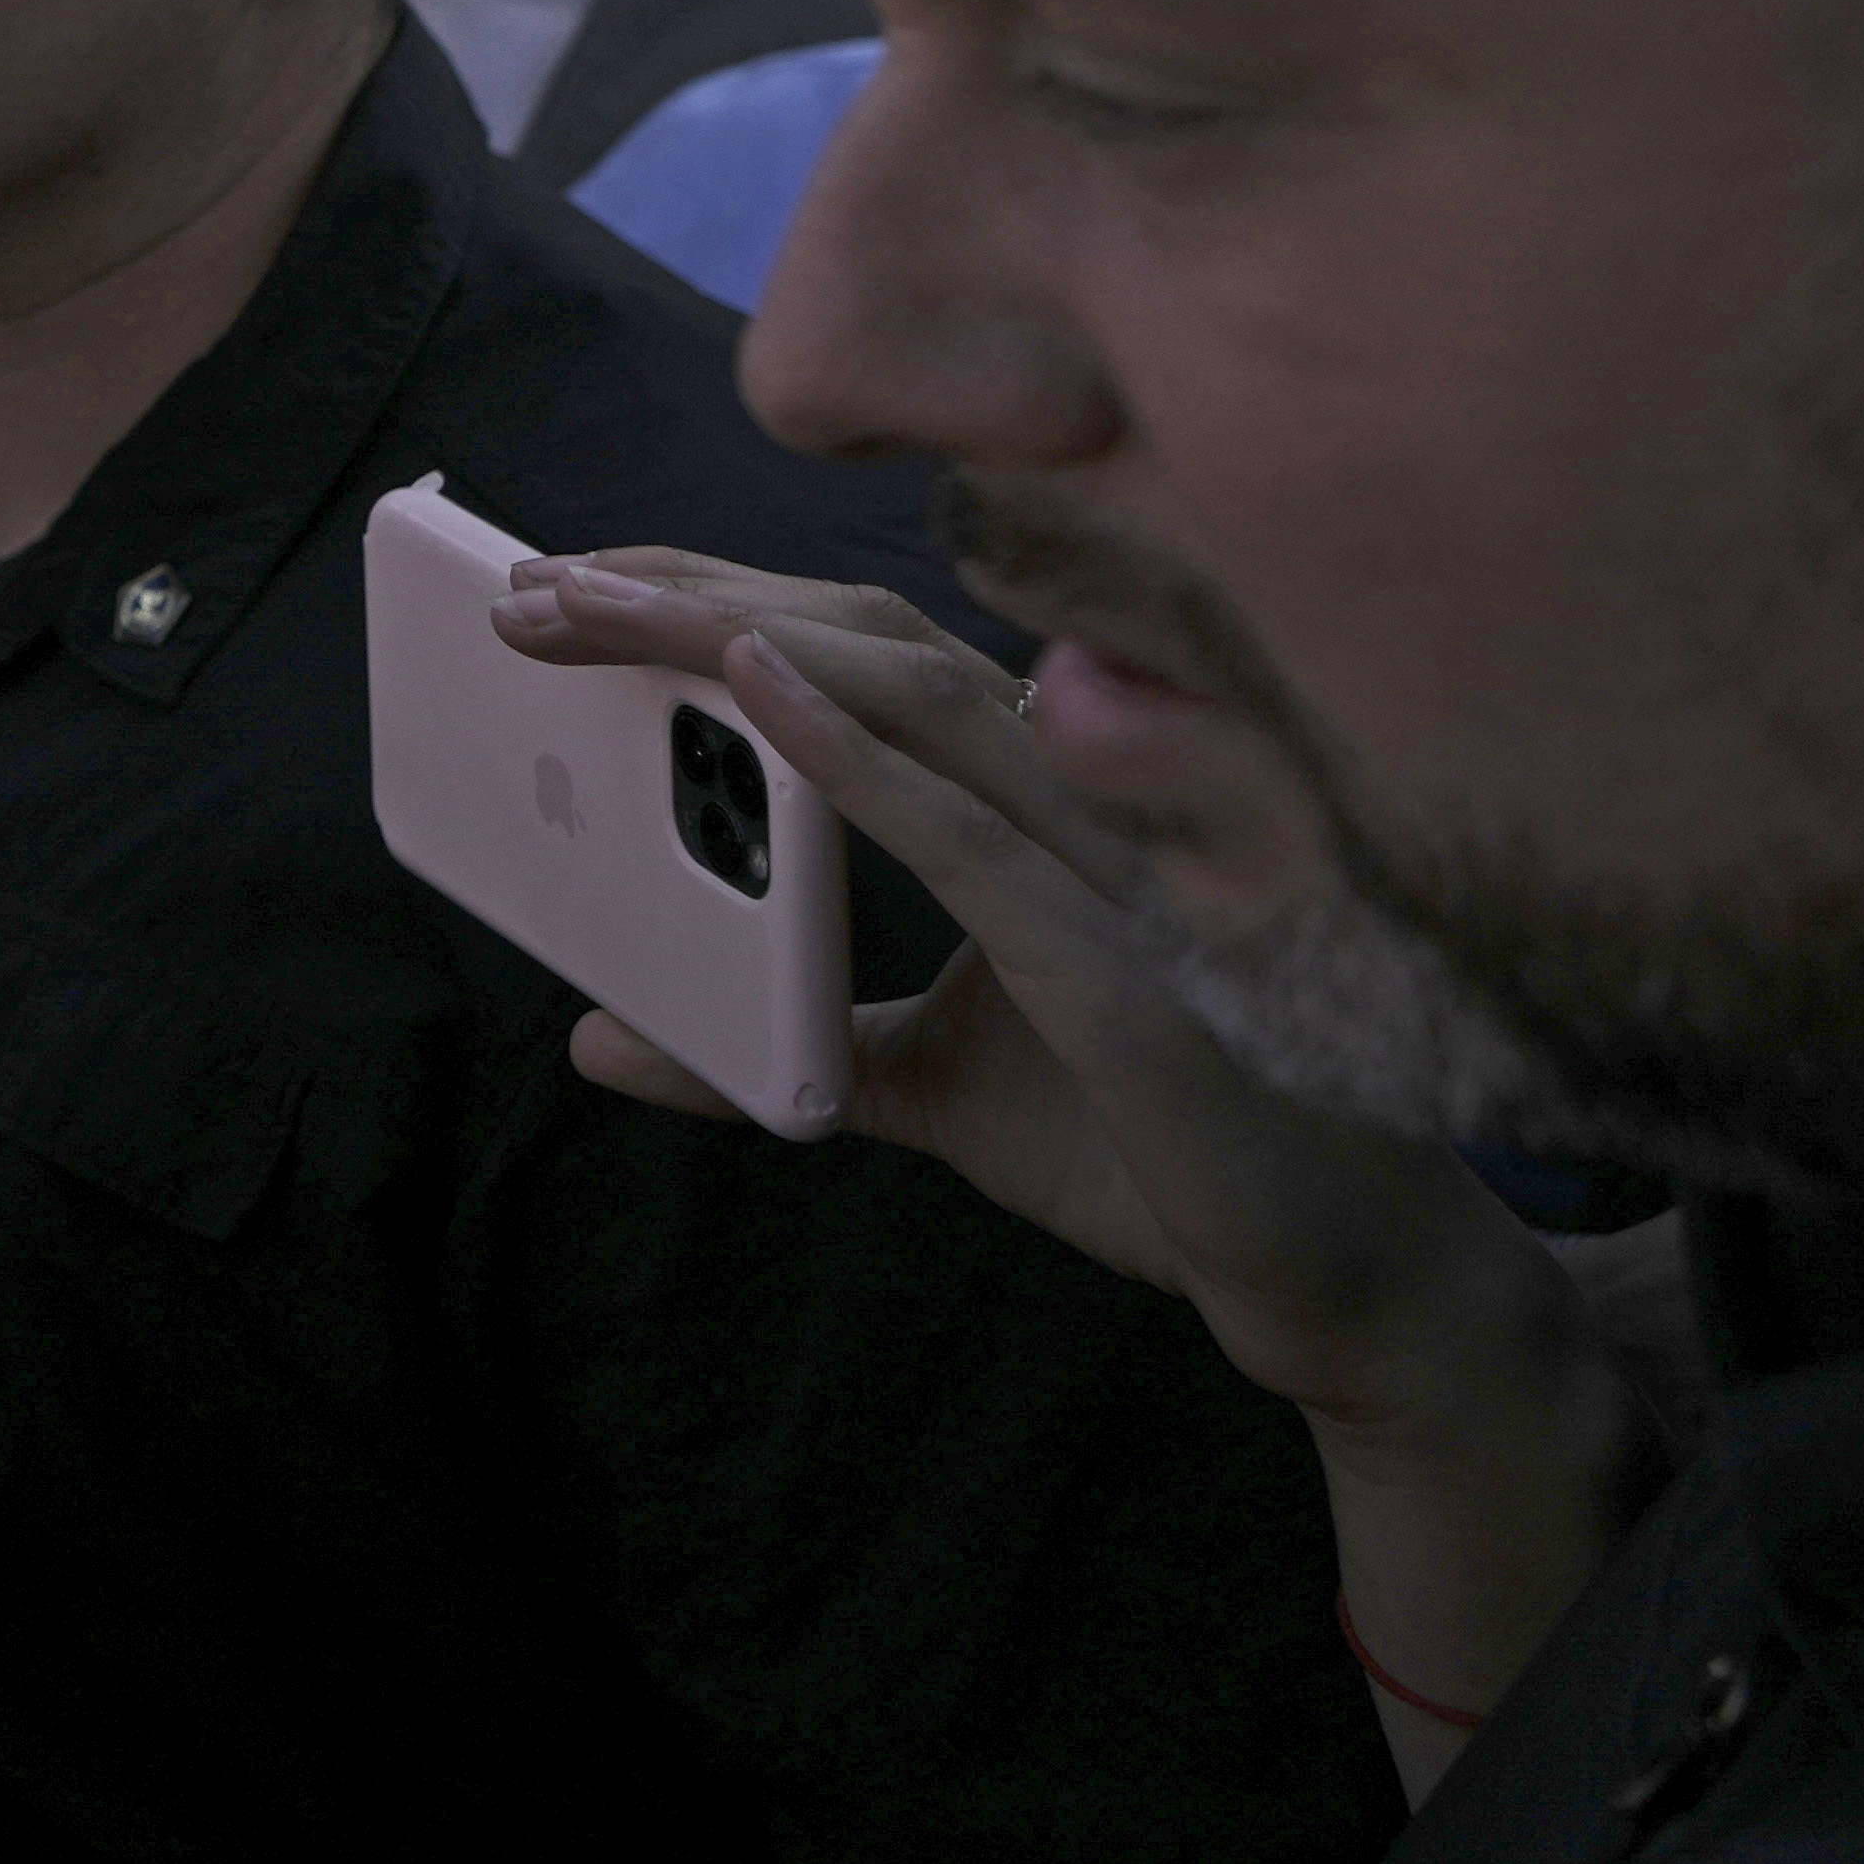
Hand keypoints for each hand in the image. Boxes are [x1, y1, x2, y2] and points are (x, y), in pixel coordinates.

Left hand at [492, 543, 1638, 1763]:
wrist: (1337, 1283)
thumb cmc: (1150, 1152)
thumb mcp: (917, 1090)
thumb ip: (775, 1050)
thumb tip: (595, 1037)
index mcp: (1040, 809)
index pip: (866, 658)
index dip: (719, 601)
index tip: (571, 582)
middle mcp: (1080, 802)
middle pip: (871, 644)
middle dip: (691, 593)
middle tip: (527, 581)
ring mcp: (1115, 865)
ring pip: (915, 697)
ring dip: (736, 638)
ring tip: (587, 610)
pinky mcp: (1131, 963)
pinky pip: (976, 835)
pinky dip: (862, 754)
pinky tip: (754, 690)